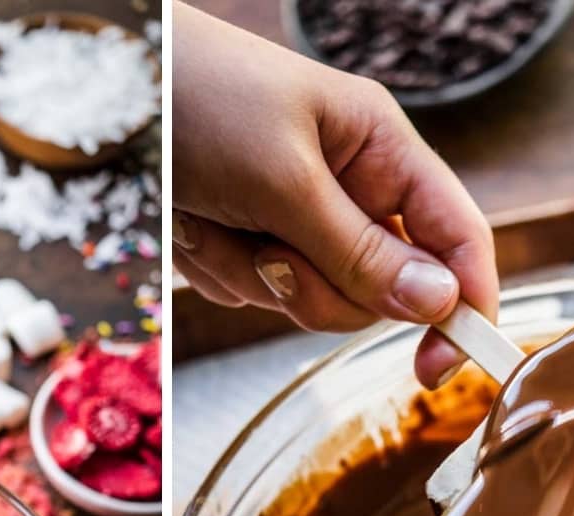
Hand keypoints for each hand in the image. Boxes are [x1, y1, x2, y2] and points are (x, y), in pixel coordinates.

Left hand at [171, 3, 497, 386]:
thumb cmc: (200, 99)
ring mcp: (296, 217)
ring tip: (215, 214)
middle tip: (268, 247)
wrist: (112, 88)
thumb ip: (360, 251)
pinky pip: (247, 291)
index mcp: (380, 151)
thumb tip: (439, 306)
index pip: (455, 239)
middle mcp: (348, 187)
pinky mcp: (246, 237)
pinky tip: (193, 220)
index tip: (439, 368)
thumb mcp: (285, 180)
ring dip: (250, 273)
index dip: (462, 306)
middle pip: (373, 291)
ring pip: (305, 299)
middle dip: (315, 285)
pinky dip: (214, 266)